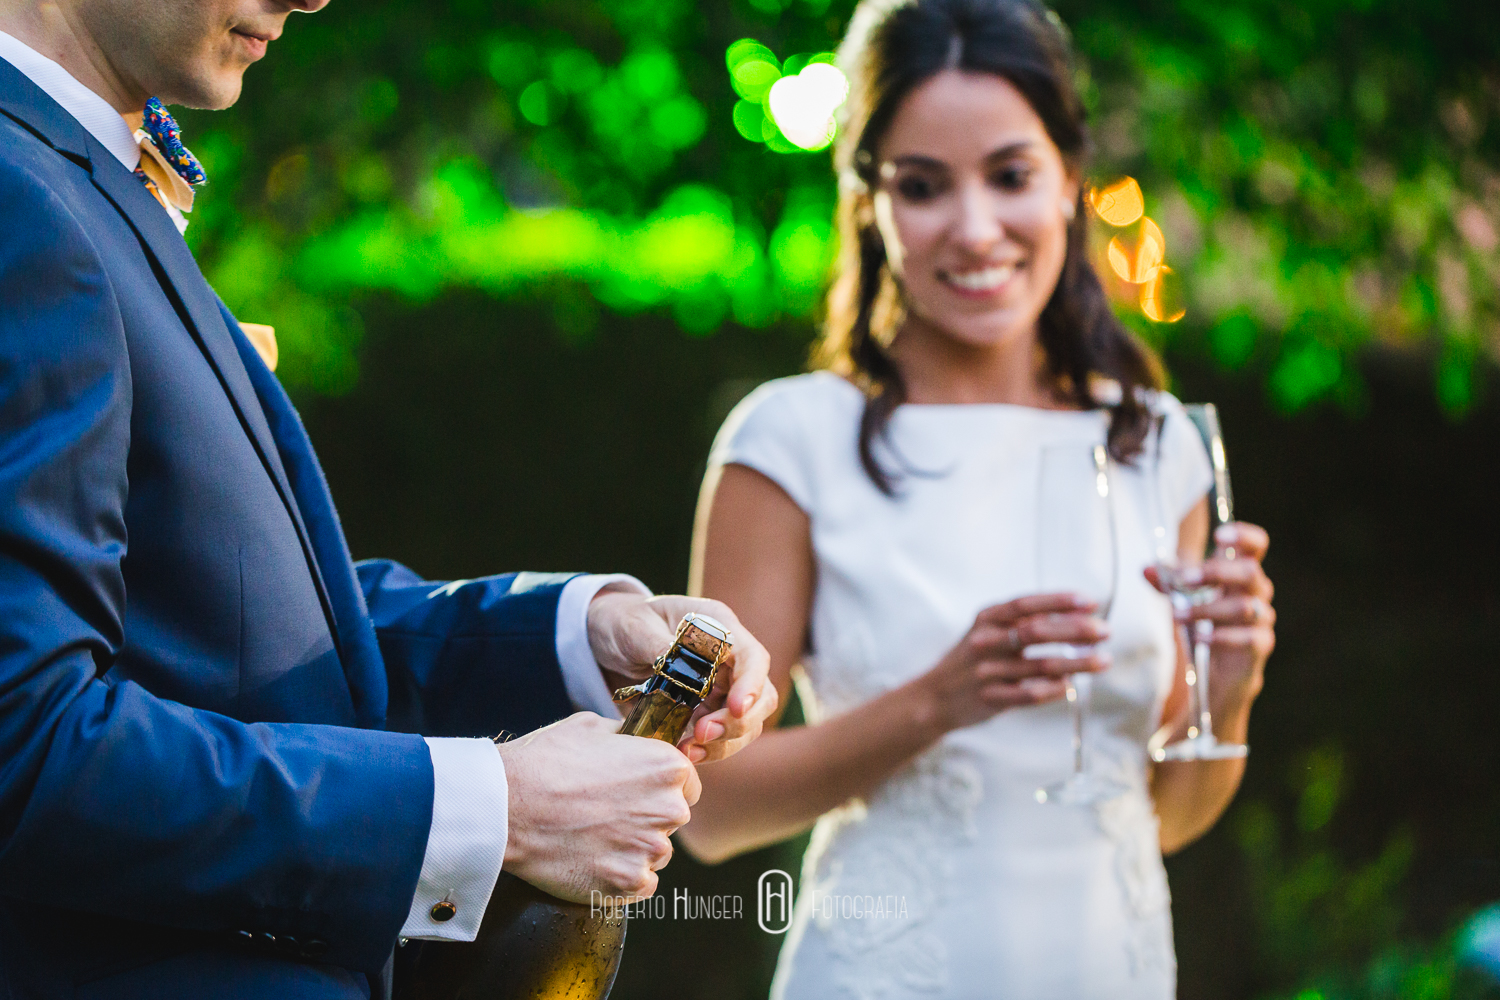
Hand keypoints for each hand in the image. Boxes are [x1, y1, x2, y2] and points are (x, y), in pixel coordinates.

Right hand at [497, 713, 701, 902]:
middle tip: (606, 814)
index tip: (636, 793)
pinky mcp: (629, 882)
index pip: (687, 784)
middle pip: (671, 819)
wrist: (506, 806)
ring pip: (656, 852)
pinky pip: (642, 884)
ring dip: (633, 848)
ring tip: (593, 837)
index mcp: (668, 767)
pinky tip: (594, 860)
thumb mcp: (593, 727)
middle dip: (646, 818)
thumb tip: (637, 741)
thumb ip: (628, 737)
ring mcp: (651, 849)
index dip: (660, 788)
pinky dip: (621, 878)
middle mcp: (669, 808)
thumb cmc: (545, 762)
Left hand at [587, 590, 777, 764]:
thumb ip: (657, 645)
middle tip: (701, 734)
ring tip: (687, 751)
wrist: (607, 637)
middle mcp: (728, 659)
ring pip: (745, 723)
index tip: (736, 709)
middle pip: (760, 696)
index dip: (751, 685)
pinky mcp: (704, 711)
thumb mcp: (634, 626)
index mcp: (718, 627)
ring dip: (724, 743)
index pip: (752, 657)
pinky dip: (707, 750)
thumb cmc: (624, 621)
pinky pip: (719, 737)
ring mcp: (719, 688)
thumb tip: (681, 671)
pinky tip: (683, 754)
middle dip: (739, 722)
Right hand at [909, 593, 1109, 733]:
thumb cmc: (974, 659)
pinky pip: (1029, 694)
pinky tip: (1072, 685)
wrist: (934, 697)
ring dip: (1076, 663)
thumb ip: (1024, 623)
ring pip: (1039, 666)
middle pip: (1035, 631)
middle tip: (1104, 632)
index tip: (1089, 602)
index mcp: (986, 619)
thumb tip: (1077, 614)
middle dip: (1074, 630)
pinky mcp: (990, 699)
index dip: (1058, 601)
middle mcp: (985, 642)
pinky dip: (1054, 689)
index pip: (1025, 604)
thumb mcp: (989, 632)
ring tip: (1103, 660)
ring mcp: (986, 672)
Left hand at [1146, 521, 1274, 711]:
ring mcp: (1262, 618)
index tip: (1219, 535)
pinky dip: (1219, 637)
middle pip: (1250, 571)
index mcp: (1240, 572)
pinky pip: (1246, 638)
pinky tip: (1199, 639)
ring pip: (1244, 606)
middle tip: (1185, 579)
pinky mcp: (1260, 645)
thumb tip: (1146, 569)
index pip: (1255, 545)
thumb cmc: (1203, 623)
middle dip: (1217, 572)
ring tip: (1177, 615)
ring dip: (1206, 609)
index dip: (1243, 536)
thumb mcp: (1184, 598)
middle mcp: (1256, 592)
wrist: (1217, 671)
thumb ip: (1168, 583)